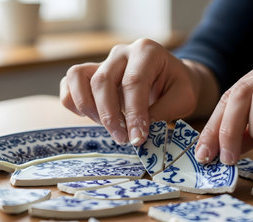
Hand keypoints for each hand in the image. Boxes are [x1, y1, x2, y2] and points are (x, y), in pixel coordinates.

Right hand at [60, 38, 217, 145]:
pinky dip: (73, 102)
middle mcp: (121, 52)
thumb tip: (138, 130)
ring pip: (78, 77)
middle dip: (110, 116)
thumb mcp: (183, 98)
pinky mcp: (89, 73)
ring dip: (88, 108)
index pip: (134, 82)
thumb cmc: (176, 87)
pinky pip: (68, 83)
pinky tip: (90, 117)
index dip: (134, 113)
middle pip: (103, 81)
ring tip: (107, 127)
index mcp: (147, 51)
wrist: (170, 77)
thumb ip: (163, 111)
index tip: (137, 138)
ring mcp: (102, 61)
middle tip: (123, 139)